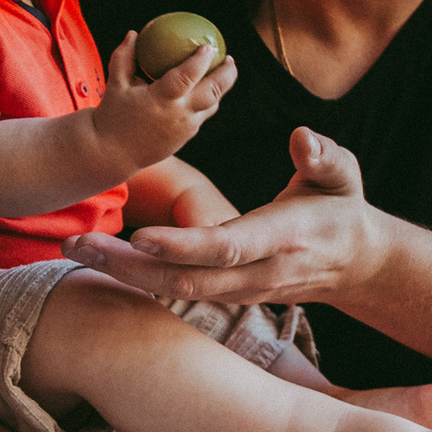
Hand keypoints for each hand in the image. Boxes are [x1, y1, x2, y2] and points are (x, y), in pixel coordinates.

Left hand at [65, 126, 383, 305]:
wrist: (355, 264)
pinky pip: (178, 291)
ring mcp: (241, 291)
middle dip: (130, 266)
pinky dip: (138, 279)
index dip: (182, 245)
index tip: (140, 237)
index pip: (226, 247)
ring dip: (123, 273)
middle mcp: (257, 273)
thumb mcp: (342, 175)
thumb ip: (323, 156)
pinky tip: (100, 262)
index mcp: (282, 238)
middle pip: (187, 278)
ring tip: (76, 251)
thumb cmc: (341, 208)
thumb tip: (302, 137)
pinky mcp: (228, 294)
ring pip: (176, 290)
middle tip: (79, 246)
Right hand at [86, 33, 235, 168]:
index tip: (208, 45)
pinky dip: (205, 101)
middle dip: (227, 74)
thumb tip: (133, 34)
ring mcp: (185, 128)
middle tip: (229, 58)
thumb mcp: (115, 84)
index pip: (188, 75)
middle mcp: (179, 114)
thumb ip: (124, 57)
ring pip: (212, 105)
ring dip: (220, 88)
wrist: (113, 154)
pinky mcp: (186, 137)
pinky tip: (202, 89)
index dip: (201, 60)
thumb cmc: (112, 116)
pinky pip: (201, 115)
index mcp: (162, 99)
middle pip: (214, 92)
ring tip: (222, 72)